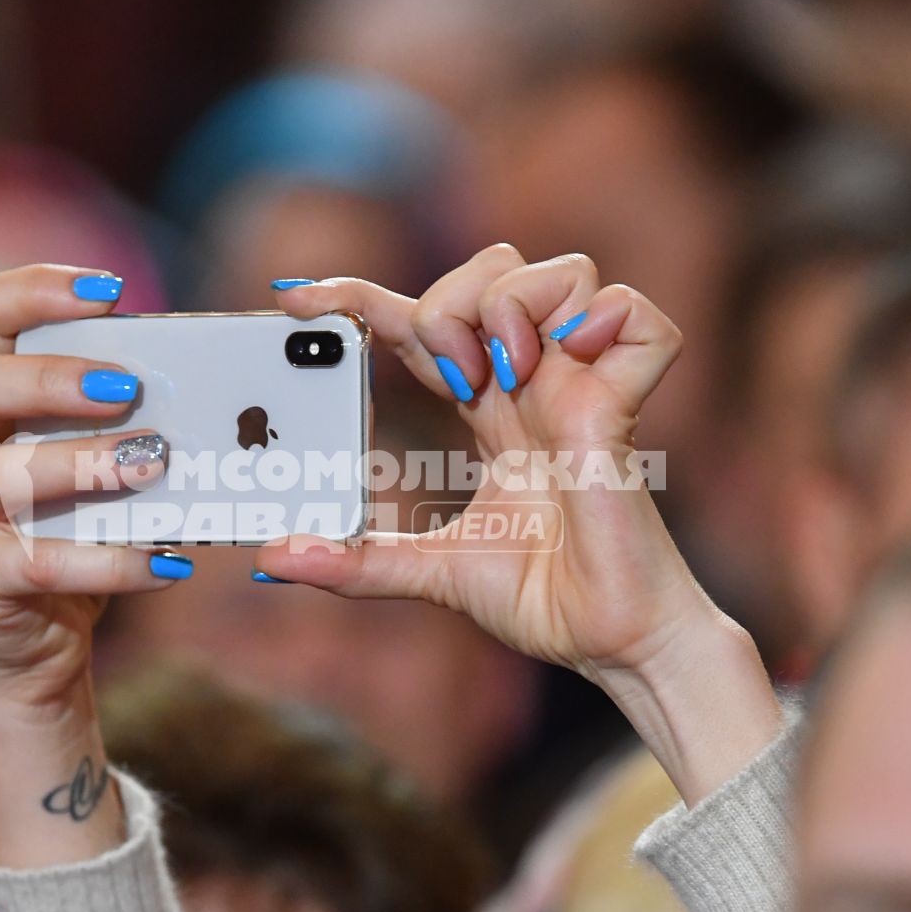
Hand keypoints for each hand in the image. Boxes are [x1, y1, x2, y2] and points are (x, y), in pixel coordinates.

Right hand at [0, 264, 183, 863]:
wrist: (36, 645)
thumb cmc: (74, 529)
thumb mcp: (99, 460)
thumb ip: (129, 415)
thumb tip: (217, 380)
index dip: (37, 292)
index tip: (112, 291)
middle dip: (51, 378)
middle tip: (130, 385)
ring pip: (1, 475)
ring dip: (82, 463)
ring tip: (154, 462)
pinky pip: (38, 562)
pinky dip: (111, 560)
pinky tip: (171, 560)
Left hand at [256, 246, 780, 801]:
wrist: (611, 644)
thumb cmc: (544, 601)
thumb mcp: (431, 573)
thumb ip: (357, 561)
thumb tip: (275, 556)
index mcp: (490, 409)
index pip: (419, 322)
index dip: (358, 298)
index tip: (292, 297)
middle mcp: (537, 383)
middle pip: (496, 267)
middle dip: (452, 299)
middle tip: (451, 378)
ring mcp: (585, 386)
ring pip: (564, 271)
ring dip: (516, 307)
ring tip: (507, 375)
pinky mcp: (627, 403)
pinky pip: (635, 312)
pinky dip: (607, 317)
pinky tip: (574, 358)